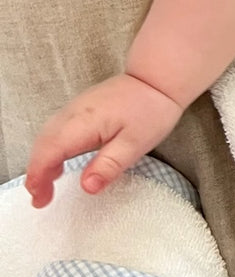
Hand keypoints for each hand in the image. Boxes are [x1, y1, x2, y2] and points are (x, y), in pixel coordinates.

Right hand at [25, 73, 183, 206]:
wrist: (157, 77)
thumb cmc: (150, 110)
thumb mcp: (135, 144)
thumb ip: (109, 166)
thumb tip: (86, 187)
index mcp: (83, 122)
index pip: (50, 152)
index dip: (39, 177)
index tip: (39, 199)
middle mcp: (73, 112)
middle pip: (42, 145)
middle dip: (36, 173)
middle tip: (41, 198)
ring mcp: (74, 107)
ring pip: (46, 136)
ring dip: (40, 161)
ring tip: (45, 187)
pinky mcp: (80, 107)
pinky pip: (55, 129)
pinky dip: (49, 148)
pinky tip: (58, 163)